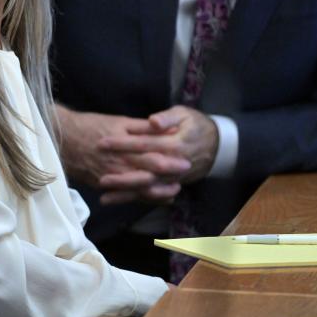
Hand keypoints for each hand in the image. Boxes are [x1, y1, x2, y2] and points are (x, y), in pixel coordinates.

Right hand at [53, 105, 189, 189]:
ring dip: (158, 190)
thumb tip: (166, 129)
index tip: (186, 161)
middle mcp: (118, 162)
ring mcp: (110, 176)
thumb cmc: (91, 126)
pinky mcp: (103, 184)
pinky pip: (125, 194)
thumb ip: (143, 128)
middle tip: (185, 176)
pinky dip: (141, 197)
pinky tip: (155, 197)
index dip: (170, 160)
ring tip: (173, 191)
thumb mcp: (118, 122)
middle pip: (148, 173)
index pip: (152, 155)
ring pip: (139, 187)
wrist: (63, 139)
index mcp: (123, 144)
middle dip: (168, 177)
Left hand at [98, 105, 217, 187]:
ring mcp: (171, 178)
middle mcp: (172, 165)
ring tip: (102, 195)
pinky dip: (131, 199)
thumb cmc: (196, 126)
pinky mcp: (168, 185)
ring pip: (145, 188)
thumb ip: (168, 118)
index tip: (103, 142)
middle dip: (121, 175)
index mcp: (174, 144)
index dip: (123, 144)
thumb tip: (153, 121)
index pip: (144, 144)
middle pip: (143, 171)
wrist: (218, 146)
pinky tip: (112, 201)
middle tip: (99, 176)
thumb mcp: (185, 114)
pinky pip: (149, 195)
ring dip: (124, 193)